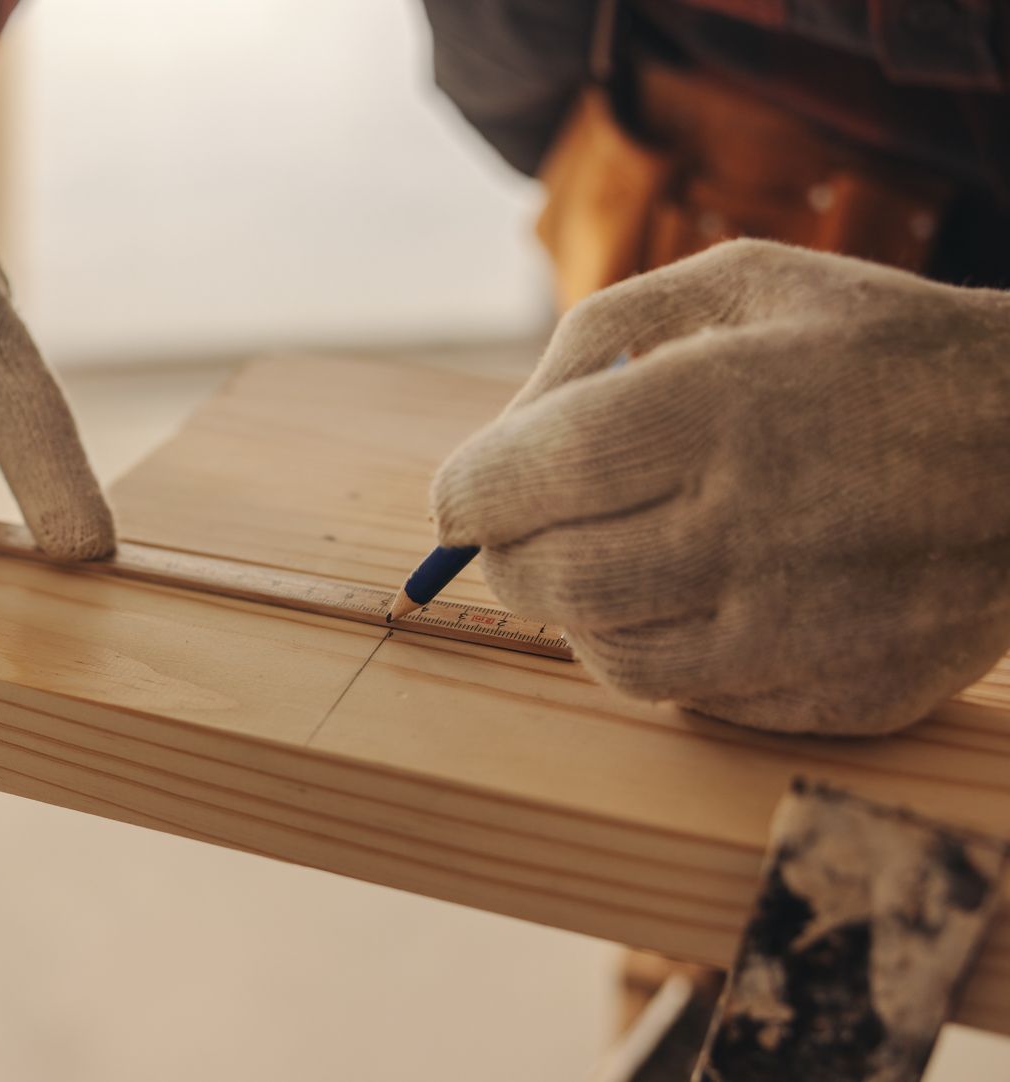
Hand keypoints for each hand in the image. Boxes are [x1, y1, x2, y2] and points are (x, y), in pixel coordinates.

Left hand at [431, 239, 1009, 734]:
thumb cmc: (877, 351)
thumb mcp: (740, 285)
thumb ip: (593, 340)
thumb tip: (495, 439)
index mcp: (713, 406)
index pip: (514, 482)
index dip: (466, 495)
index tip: (465, 496)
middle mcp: (750, 526)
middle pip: (547, 580)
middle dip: (511, 555)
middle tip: (528, 529)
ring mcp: (800, 627)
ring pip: (608, 653)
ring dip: (583, 610)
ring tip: (621, 553)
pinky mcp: (841, 695)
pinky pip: (695, 699)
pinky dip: (667, 653)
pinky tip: (701, 596)